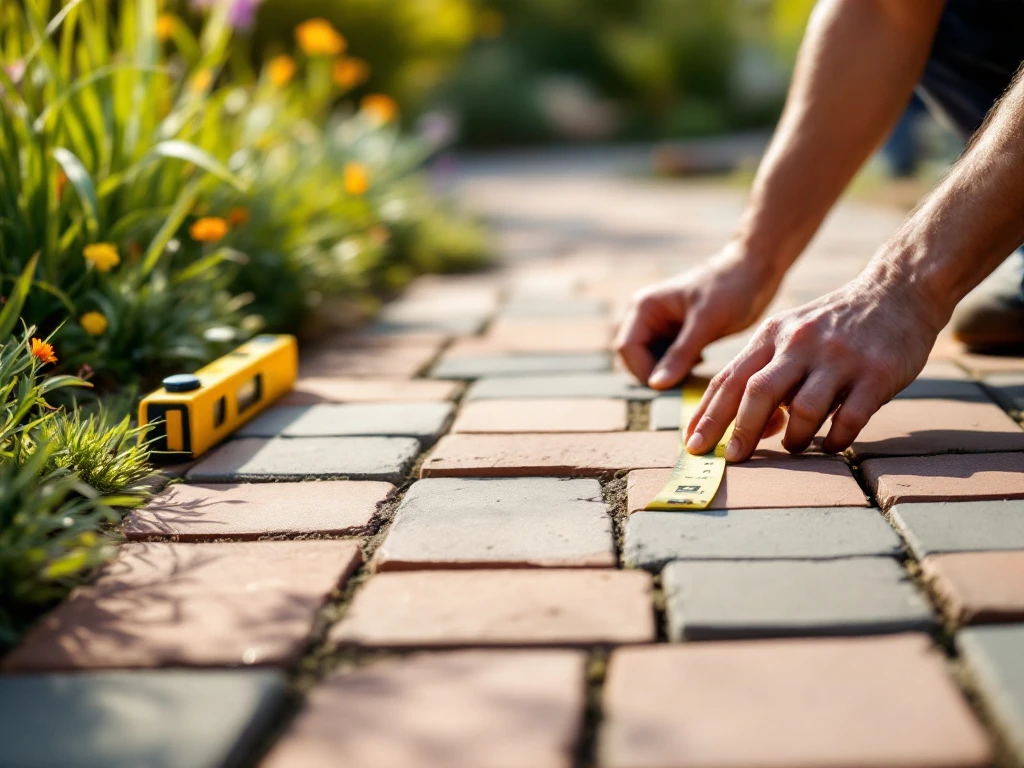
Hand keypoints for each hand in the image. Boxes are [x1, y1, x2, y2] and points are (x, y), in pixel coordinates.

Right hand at [614, 247, 781, 388]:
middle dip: (656, 373)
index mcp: (644, 307)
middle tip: (686, 379)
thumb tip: (655, 385)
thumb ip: (679, 354)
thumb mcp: (706, 323)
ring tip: (696, 365)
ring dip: (669, 372)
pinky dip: (680, 367)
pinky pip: (667, 360)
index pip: (627, 348)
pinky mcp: (676, 335)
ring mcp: (660, 326)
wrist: (755, 272)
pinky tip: (701, 358)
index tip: (671, 386)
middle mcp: (646, 316)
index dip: (643, 370)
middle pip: (635, 358)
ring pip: (651, 362)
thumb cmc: (731, 288)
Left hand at [684, 266, 944, 461]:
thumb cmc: (834, 324)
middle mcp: (801, 344)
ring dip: (794, 438)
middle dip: (739, 430)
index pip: (729, 379)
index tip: (692, 444)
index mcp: (772, 335)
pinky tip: (832, 444)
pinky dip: (836, 439)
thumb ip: (767, 374)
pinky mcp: (876, 374)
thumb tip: (748, 428)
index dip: (708, 414)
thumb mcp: (791, 334)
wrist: (898, 291)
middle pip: (758, 392)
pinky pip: (849, 418)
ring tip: (793, 447)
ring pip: (804, 409)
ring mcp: (839, 358)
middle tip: (732, 459)